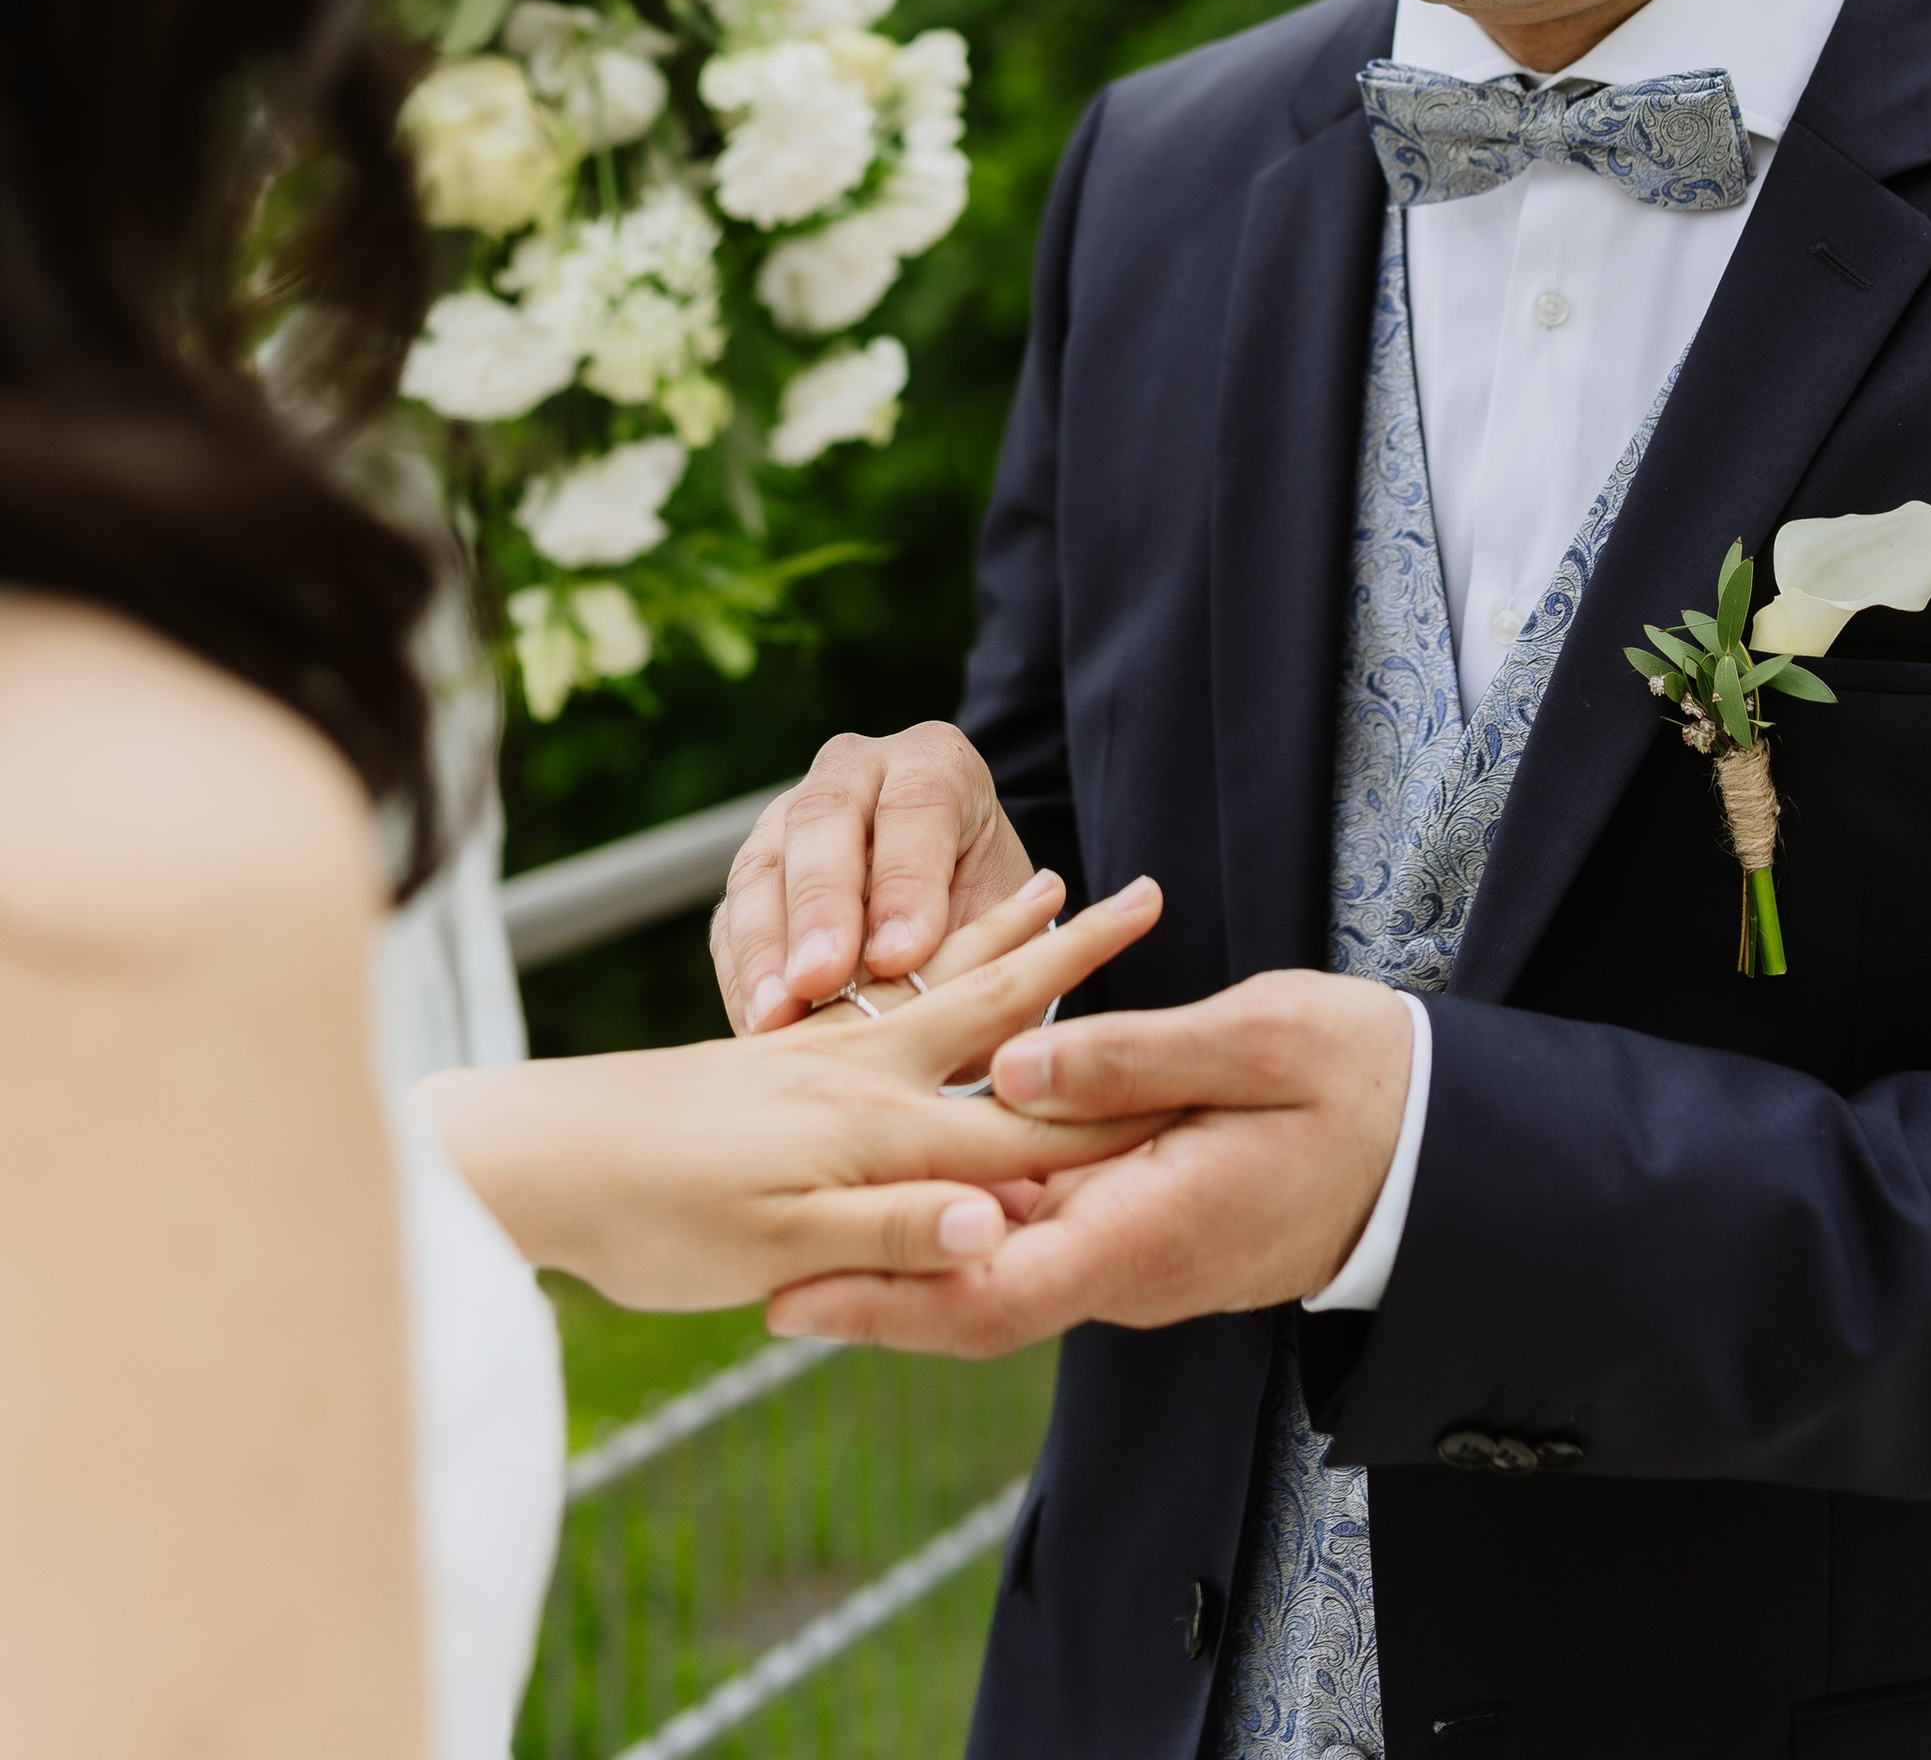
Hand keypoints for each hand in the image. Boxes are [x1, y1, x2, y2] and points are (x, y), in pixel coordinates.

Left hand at [428, 876, 1162, 1308]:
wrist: (534, 1160)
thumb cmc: (650, 1218)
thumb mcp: (778, 1249)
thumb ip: (895, 1230)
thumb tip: (1002, 1229)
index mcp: (879, 1130)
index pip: (1023, 1126)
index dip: (1109, 1107)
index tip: (1198, 1079)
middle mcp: (863, 1075)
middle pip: (989, 1003)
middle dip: (1070, 955)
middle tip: (1142, 894)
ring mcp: (822, 1056)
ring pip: (935, 983)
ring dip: (1004, 935)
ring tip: (1055, 879)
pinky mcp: (781, 1056)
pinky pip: (885, 993)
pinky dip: (930, 958)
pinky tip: (928, 947)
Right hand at [711, 719, 1030, 1033]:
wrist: (952, 910)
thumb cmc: (991, 912)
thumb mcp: (1007, 917)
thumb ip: (984, 944)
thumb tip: (946, 997)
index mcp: (936, 764)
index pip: (917, 805)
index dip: (907, 881)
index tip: (900, 956)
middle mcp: (855, 772)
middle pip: (824, 817)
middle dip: (820, 902)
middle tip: (821, 977)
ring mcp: (789, 817)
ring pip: (762, 864)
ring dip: (765, 945)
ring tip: (776, 1015)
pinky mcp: (752, 876)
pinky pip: (732, 918)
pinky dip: (742, 974)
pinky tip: (757, 1023)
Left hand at [766, 970, 1412, 1356]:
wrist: (1437, 1151)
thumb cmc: (1363, 1082)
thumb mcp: (1260, 1040)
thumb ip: (1135, 1057)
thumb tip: (1010, 1073)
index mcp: (1152, 1227)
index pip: (994, 1290)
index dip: (885, 1295)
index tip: (790, 1291)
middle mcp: (1129, 1263)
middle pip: (972, 1301)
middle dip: (866, 1294)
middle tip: (755, 1278)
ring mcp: (1135, 1252)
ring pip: (999, 1270)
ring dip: (907, 1257)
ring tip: (807, 1229)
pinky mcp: (1140, 1225)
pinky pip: (1039, 1235)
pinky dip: (967, 1219)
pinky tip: (917, 1182)